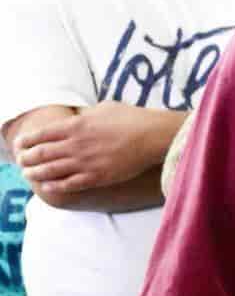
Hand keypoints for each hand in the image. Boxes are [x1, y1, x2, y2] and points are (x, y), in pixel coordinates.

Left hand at [15, 102, 162, 194]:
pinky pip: (69, 184)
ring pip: (50, 171)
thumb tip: (76, 116)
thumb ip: (85, 115)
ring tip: (29, 175)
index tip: (19, 145)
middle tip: (21, 161)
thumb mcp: (103, 108)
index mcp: (75, 125)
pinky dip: (54, 186)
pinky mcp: (97, 177)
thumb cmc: (132, 118)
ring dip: (35, 173)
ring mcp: (85, 162)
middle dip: (25, 159)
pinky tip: (47, 186)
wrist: (153, 136)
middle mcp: (75, 144)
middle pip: (39, 154)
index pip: (39, 135)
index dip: (24, 142)